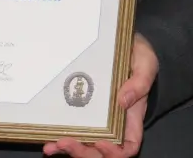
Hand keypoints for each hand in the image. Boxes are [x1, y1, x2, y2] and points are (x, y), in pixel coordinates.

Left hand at [44, 34, 156, 157]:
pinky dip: (60, 139)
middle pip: (101, 151)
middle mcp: (114, 123)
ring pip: (85, 145)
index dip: (115, 152)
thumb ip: (139, 82)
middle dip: (84, 152)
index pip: (128, 146)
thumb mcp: (145, 64)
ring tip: (51, 146)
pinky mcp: (83, 111)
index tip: (101, 143)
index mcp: (132, 117)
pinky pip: (73, 130)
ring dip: (68, 149)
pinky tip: (47, 141)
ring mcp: (97, 119)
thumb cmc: (140, 57)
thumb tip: (123, 100)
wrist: (128, 45)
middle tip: (66, 142)